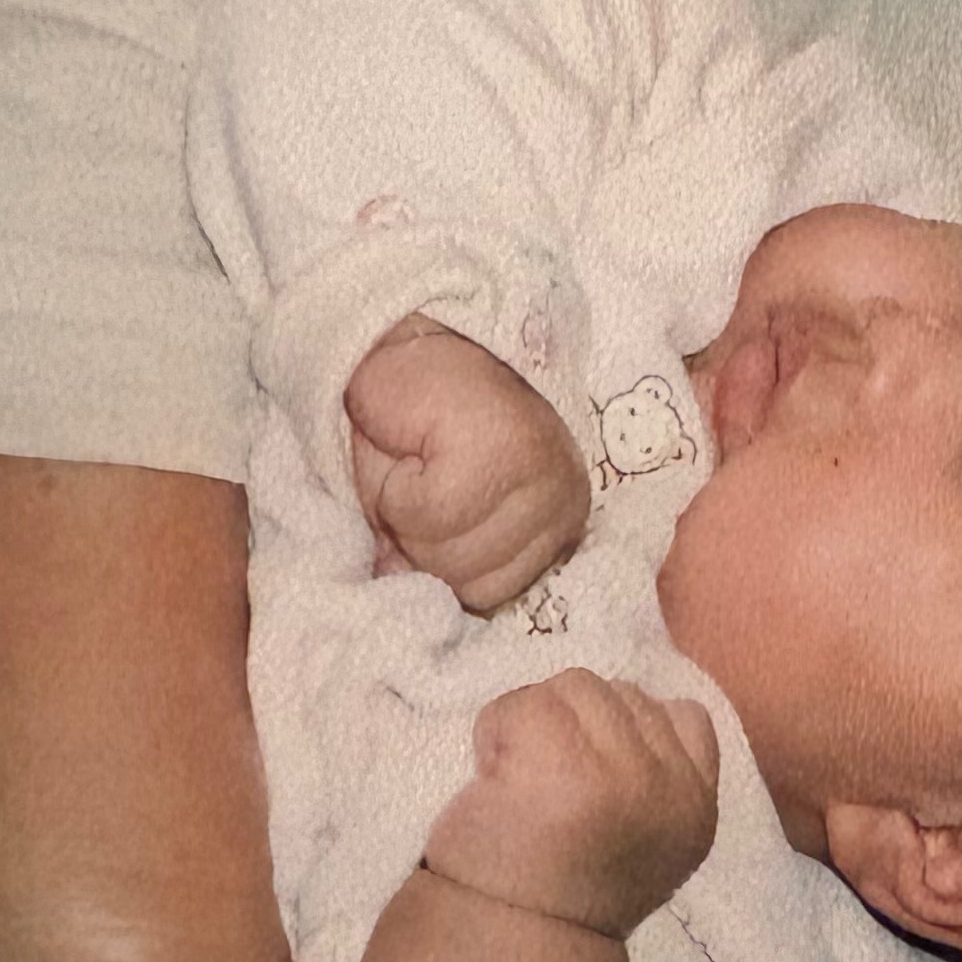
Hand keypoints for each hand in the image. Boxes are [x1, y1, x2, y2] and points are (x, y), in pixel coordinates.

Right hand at [344, 317, 588, 612]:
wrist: (396, 345)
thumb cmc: (412, 434)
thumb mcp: (427, 517)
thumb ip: (442, 566)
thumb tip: (421, 616)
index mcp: (559, 522)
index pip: (495, 598)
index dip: (438, 563)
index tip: (429, 505)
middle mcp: (565, 500)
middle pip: (473, 586)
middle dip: (420, 543)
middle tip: (416, 480)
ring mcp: (541, 474)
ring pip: (451, 557)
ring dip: (405, 517)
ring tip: (414, 462)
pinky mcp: (504, 450)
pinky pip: (431, 515)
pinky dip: (396, 490)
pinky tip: (409, 445)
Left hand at [423, 670, 722, 940]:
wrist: (506, 946)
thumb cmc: (564, 894)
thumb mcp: (649, 845)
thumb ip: (659, 780)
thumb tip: (633, 704)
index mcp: (696, 810)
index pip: (684, 714)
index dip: (627, 730)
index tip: (590, 778)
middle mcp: (667, 788)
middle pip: (621, 693)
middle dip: (575, 726)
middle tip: (544, 787)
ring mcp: (615, 773)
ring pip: (573, 688)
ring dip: (533, 723)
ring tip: (518, 781)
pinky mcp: (556, 762)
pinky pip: (522, 702)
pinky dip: (495, 729)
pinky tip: (492, 778)